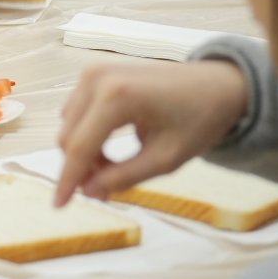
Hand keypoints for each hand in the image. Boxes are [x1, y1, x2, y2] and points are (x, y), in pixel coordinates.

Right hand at [54, 59, 247, 205]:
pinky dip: (86, 133)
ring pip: (69, 125)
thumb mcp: (166, 158)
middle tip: (104, 189)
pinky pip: (75, 111)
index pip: (80, 147)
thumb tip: (89, 193)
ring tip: (112, 166)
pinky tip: (108, 144)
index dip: (68, 180)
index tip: (59, 206)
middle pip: (69, 136)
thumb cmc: (199, 120)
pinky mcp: (95, 72)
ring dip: (84, 151)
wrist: (218, 85)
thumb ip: (125, 177)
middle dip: (81, 167)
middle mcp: (97, 79)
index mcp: (117, 97)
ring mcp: (94, 72)